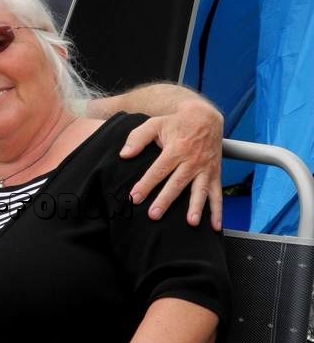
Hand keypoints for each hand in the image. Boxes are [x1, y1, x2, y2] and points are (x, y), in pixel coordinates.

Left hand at [121, 97, 222, 228]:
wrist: (206, 117)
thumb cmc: (176, 123)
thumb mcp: (155, 124)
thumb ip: (138, 138)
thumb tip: (124, 154)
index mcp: (176, 149)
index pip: (158, 170)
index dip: (146, 184)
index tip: (134, 197)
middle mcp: (192, 160)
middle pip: (177, 183)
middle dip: (166, 200)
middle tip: (154, 215)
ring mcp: (205, 168)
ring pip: (200, 190)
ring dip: (197, 207)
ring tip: (192, 222)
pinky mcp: (215, 173)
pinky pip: (218, 193)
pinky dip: (218, 210)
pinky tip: (216, 226)